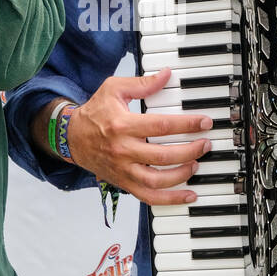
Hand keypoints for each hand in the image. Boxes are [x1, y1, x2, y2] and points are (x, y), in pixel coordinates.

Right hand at [65, 69, 213, 204]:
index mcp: (122, 125)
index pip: (161, 126)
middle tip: (205, 144)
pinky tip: (188, 195)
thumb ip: (142, 84)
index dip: (186, 124)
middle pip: (162, 155)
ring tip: (196, 163)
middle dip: (190, 150)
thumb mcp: (114, 89)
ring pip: (157, 180)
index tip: (204, 122)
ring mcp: (123, 170)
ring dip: (181, 174)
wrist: (71, 138)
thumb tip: (166, 75)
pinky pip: (148, 196)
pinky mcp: (124, 183)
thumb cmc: (95, 113)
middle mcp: (123, 150)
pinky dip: (170, 199)